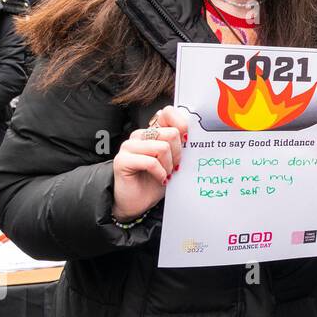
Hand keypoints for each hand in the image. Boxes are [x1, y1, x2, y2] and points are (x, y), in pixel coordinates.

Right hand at [112, 105, 189, 222]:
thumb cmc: (156, 181)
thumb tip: (194, 133)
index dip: (181, 124)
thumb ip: (179, 144)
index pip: (168, 113)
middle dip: (178, 153)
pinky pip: (150, 162)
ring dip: (169, 165)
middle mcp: (140, 135)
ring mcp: (129, 146)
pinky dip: (160, 173)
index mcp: (152, 132)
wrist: (138, 203)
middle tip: (175, 166)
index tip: (186, 141)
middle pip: (171, 133)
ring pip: (162, 147)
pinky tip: (160, 179)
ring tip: (166, 174)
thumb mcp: (173, 160)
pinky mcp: (122, 160)